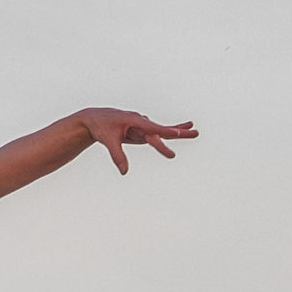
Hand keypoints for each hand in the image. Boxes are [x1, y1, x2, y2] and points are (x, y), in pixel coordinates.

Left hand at [76, 108, 197, 174]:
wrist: (95, 119)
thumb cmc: (102, 127)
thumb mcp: (108, 141)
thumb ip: (117, 156)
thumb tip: (124, 172)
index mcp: (134, 120)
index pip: (151, 128)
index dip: (164, 131)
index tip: (176, 132)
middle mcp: (141, 122)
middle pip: (162, 129)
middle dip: (178, 131)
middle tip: (195, 132)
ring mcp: (143, 127)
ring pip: (163, 132)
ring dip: (179, 131)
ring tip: (195, 132)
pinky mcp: (141, 132)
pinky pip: (157, 134)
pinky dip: (168, 134)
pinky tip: (180, 131)